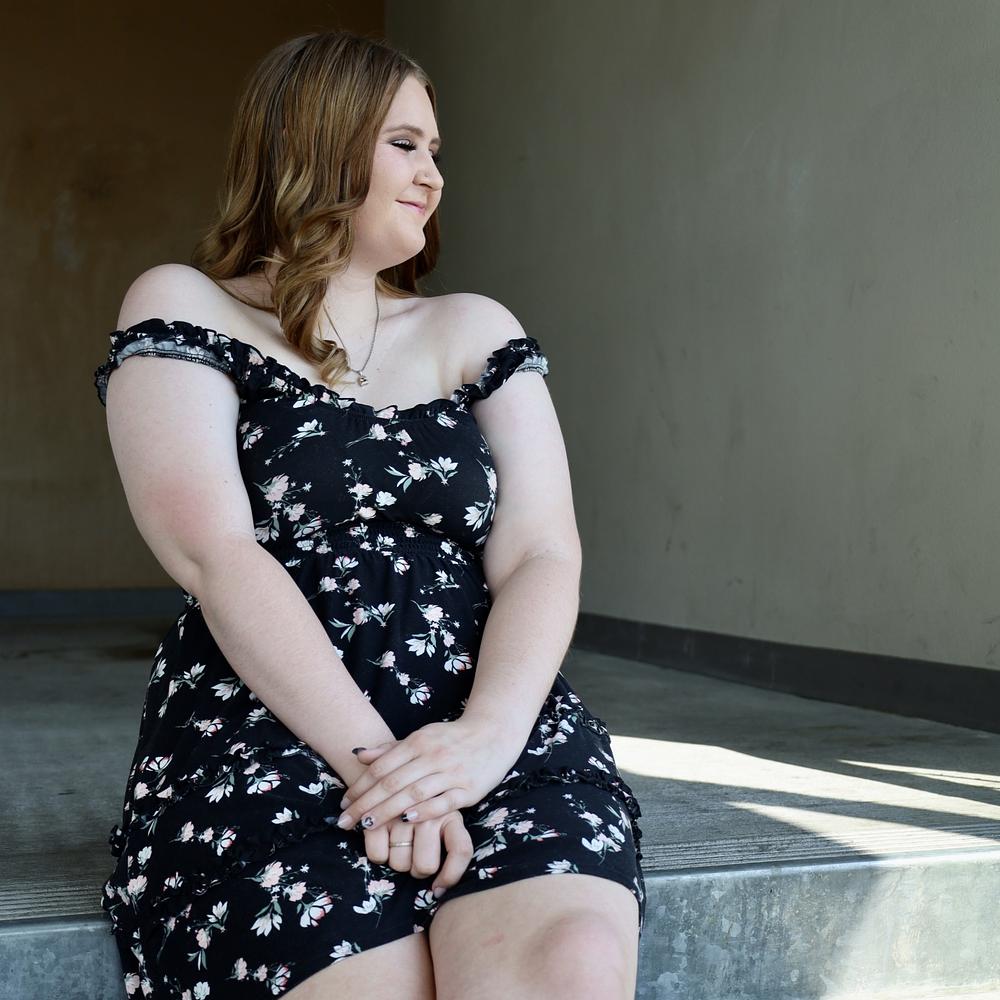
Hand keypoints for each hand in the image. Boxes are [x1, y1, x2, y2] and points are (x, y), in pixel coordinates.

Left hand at [336, 717, 521, 833]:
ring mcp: (451, 772)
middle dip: (366, 804)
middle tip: (345, 822)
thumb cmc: (452, 738)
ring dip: (388, 810)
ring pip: (413, 793)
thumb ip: (390, 749)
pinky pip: (443, 801)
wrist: (494, 733)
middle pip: (392, 783)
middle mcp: (432, 756)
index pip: (382, 767)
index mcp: (418, 742)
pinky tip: (407, 820)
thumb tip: (358, 755)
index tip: (344, 804)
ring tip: (367, 825)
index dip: (360, 786)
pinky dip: (424, 811)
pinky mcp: (468, 788)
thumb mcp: (421, 737)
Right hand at [359, 809, 472, 896]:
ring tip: (397, 840)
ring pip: (400, 864)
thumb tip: (441, 890)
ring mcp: (402, 814)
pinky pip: (378, 856)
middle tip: (414, 854)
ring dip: (397, 860)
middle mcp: (428, 813)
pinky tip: (381, 837)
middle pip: (426, 866)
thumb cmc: (422, 805)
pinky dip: (378, 853)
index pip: (461, 850)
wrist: (388, 770)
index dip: (451, 876)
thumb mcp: (444, 815)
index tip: (439, 890)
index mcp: (450, 813)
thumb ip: (451, 842)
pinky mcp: (376, 816)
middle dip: (417, 869)